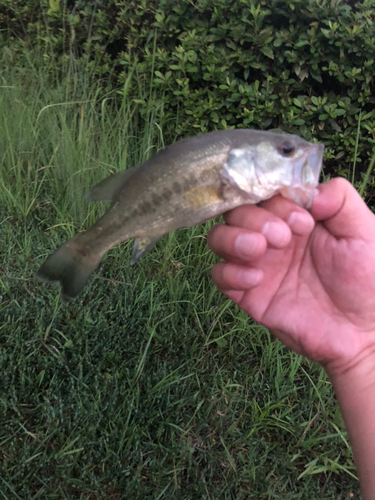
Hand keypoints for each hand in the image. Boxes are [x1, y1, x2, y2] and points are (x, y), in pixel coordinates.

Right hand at [207, 178, 374, 374]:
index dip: (277, 201)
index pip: (267, 193)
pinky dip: (229, 272)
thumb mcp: (363, 232)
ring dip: (232, 238)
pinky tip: (256, 280)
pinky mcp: (247, 294)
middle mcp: (271, 237)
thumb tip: (308, 192)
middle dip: (254, 219)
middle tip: (282, 238)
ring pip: (218, 237)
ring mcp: (257, 264)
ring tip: (258, 250)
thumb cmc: (367, 281)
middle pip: (237, 211)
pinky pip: (219, 276)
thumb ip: (341, 200)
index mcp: (296, 218)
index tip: (304, 222)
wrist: (360, 332)